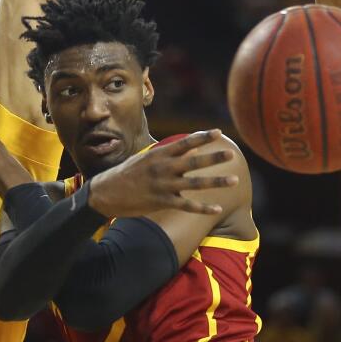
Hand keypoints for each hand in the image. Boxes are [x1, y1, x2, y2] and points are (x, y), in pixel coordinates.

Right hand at [88, 130, 235, 217]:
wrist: (105, 193)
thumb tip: (190, 149)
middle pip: (194, 162)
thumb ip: (167, 155)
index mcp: (159, 155)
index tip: (218, 132)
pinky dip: (203, 207)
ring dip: (216, 182)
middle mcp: (163, 168)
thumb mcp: (144, 159)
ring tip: (235, 180)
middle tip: (232, 153)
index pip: (185, 143)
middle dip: (214, 158)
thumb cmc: (126, 174)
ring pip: (195, 183)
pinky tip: (217, 208)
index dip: (202, 137)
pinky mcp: (161, 202)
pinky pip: (187, 205)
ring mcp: (163, 186)